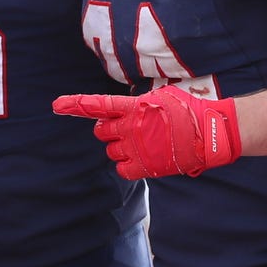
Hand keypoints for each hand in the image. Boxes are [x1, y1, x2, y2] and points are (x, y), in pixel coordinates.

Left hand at [54, 87, 241, 179]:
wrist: (210, 132)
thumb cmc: (188, 112)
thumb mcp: (162, 97)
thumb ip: (139, 103)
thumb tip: (127, 109)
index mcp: (135, 106)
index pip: (99, 105)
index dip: (75, 104)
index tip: (57, 106)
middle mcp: (132, 127)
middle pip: (101, 131)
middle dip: (108, 131)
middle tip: (125, 130)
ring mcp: (138, 147)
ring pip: (111, 151)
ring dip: (120, 148)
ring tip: (142, 143)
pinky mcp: (146, 166)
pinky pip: (122, 169)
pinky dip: (127, 165)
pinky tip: (140, 159)